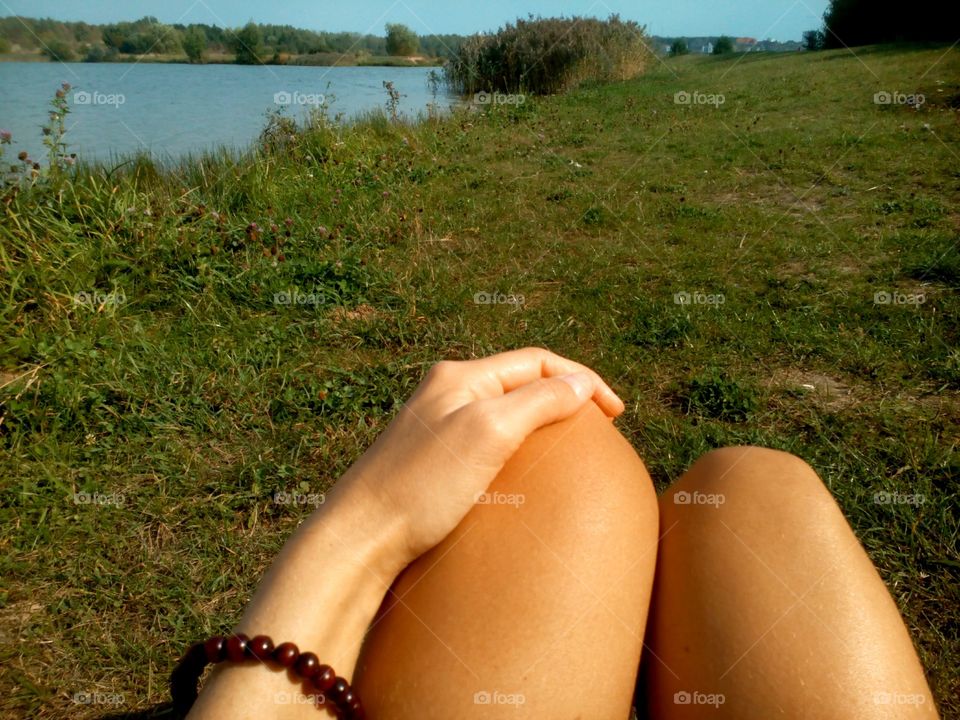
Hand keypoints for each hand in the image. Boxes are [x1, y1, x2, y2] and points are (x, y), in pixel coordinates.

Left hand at [339, 347, 624, 565]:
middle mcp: (444, 392)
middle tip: (597, 427)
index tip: (615, 413)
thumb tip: (581, 384)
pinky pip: (486, 439)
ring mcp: (434, 426)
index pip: (536, 362)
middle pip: (519, 382)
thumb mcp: (487, 433)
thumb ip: (537, 400)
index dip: (581, 379)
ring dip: (540, 419)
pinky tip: (522, 469)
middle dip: (562, 396)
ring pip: (503, 410)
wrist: (359, 539)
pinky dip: (516, 445)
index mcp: (458, 376)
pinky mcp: (430, 460)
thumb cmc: (420, 487)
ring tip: (568, 446)